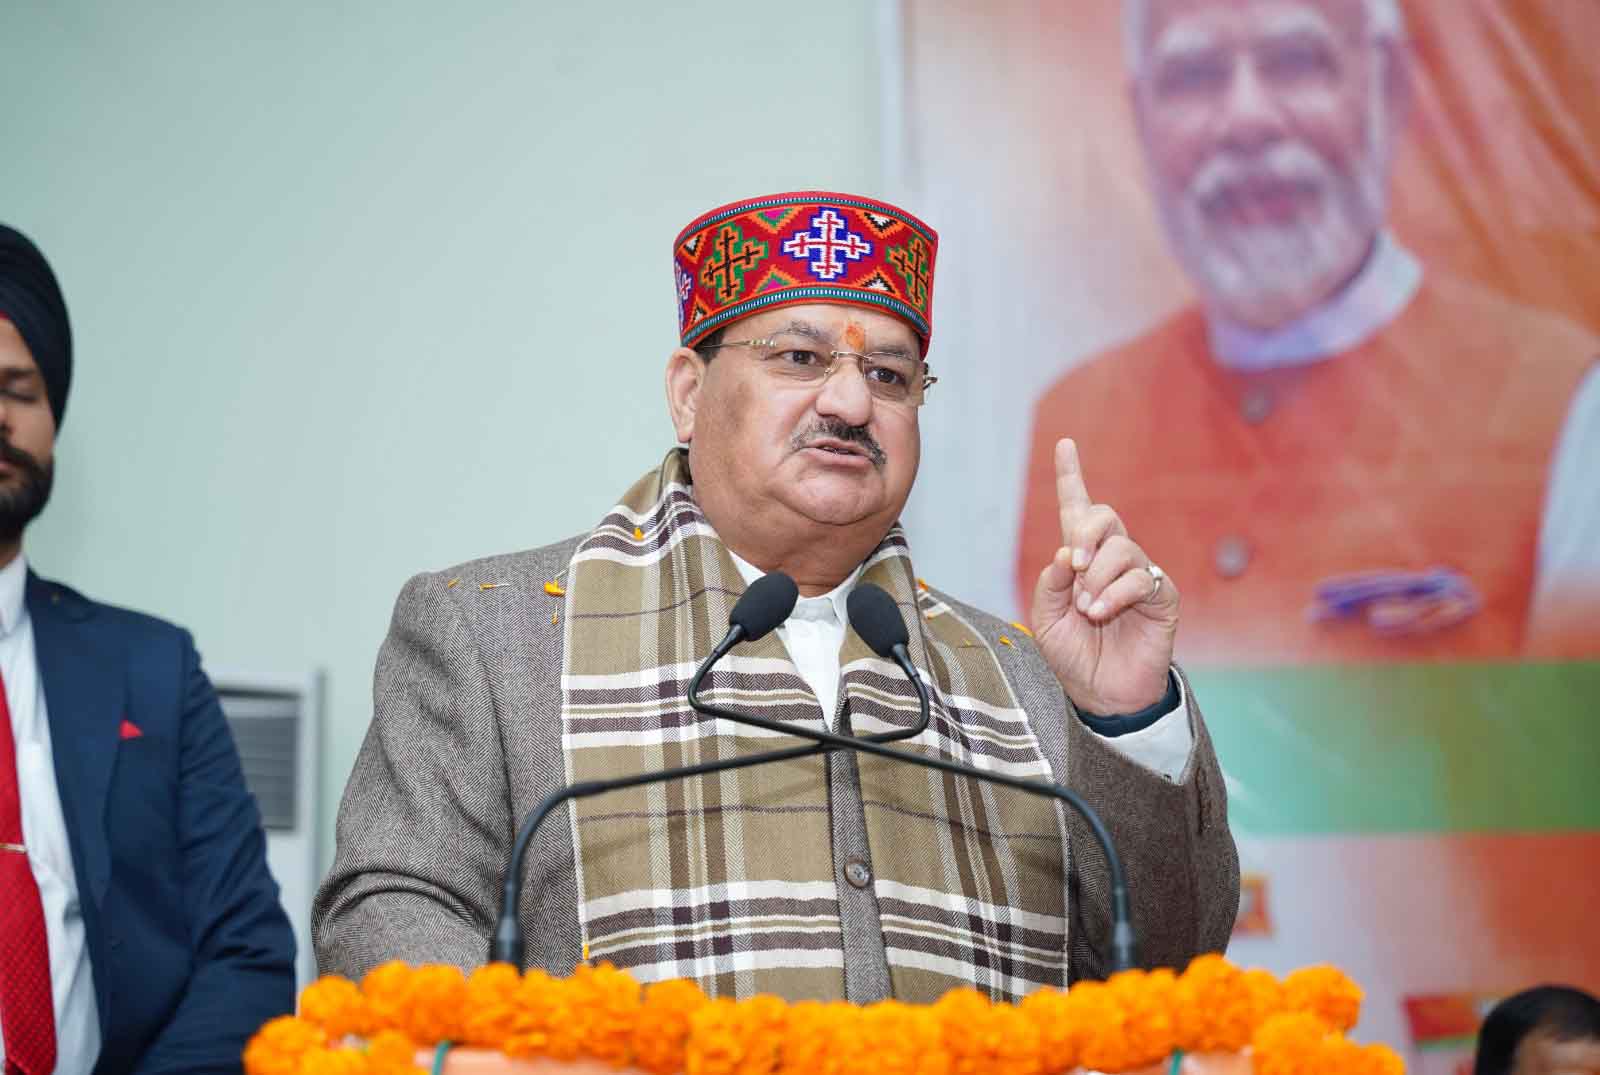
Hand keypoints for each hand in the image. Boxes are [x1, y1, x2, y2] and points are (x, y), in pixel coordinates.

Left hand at [1029, 438, 1178, 713]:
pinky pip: (1140, 577)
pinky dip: (1116, 593)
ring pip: (1122, 547)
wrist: (1102, 693)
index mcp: (1080, 559)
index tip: (1064, 444)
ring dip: (1097, 576)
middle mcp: (1111, 560)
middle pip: (1103, 515)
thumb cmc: (1074, 655)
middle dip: (1086, 532)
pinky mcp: (1161, 595)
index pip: (1078, 509)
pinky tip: (1103, 612)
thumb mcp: (1046, 619)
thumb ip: (1049, 584)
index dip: (1071, 475)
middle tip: (1074, 565)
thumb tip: (1067, 553)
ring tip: (1087, 609)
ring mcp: (1139, 575)